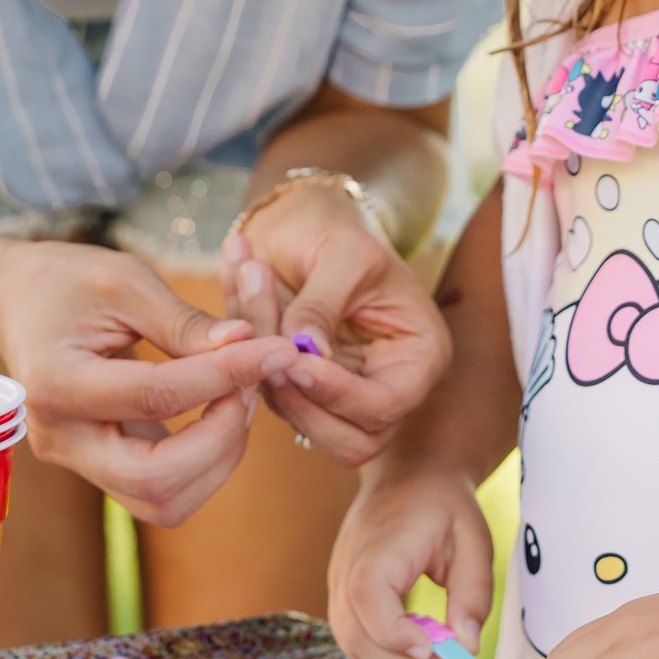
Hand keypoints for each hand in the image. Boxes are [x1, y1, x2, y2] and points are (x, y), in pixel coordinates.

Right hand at [0, 240, 299, 526]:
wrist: (15, 304)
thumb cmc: (67, 281)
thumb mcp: (125, 280)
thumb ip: (185, 321)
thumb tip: (249, 344)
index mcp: (56, 382)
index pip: (156, 396)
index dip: (226, 375)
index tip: (277, 348)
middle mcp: (60, 438)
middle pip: (157, 480)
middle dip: (223, 437)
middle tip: (254, 384)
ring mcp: (77, 460)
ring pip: (164, 500)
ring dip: (220, 457)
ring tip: (241, 395)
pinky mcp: (98, 467)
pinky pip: (161, 489)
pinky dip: (204, 459)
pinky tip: (221, 409)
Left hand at [220, 176, 451, 464]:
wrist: (303, 219)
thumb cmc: (339, 229)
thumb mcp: (343, 252)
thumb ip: (323, 303)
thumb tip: (306, 351)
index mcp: (418, 355)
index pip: (387, 403)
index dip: (340, 394)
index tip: (296, 361)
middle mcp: (384, 384)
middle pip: (349, 439)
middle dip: (301, 399)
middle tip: (265, 353)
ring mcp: (340, 392)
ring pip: (301, 420)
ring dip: (263, 372)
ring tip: (251, 291)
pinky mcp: (299, 389)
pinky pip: (267, 394)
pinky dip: (244, 355)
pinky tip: (240, 291)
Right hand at [328, 457, 494, 658]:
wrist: (409, 471)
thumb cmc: (443, 504)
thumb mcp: (474, 540)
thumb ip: (473, 594)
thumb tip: (466, 646)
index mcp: (381, 544)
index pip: (368, 598)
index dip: (396, 635)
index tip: (436, 649)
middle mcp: (348, 563)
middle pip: (354, 634)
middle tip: (445, 655)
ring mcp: (338, 578)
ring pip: (349, 641)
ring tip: (431, 643)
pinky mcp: (340, 589)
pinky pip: (352, 632)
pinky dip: (381, 647)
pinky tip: (413, 633)